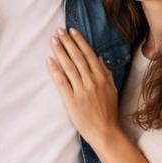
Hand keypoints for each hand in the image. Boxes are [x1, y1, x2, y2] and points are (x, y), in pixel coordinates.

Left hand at [47, 27, 120, 148]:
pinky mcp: (72, 100)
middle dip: (67, 42)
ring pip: (69, 66)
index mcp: (102, 77)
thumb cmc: (108, 112)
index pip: (89, 54)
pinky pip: (61, 81)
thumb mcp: (112, 90)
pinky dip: (55, 70)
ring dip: (60, 51)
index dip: (79, 41)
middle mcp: (92, 81)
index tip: (72, 31)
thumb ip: (106, 73)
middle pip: (77, 57)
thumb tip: (99, 58)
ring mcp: (81, 90)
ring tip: (53, 40)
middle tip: (59, 30)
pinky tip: (49, 60)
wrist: (105, 132)